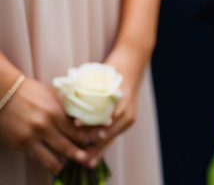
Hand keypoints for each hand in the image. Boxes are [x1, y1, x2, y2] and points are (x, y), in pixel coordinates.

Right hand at [0, 76, 92, 173]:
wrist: (6, 94)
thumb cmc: (32, 91)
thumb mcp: (54, 94)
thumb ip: (67, 105)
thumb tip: (85, 112)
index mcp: (55, 112)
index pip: (76, 129)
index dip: (89, 136)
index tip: (101, 138)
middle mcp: (44, 126)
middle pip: (66, 145)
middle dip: (79, 154)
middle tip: (89, 160)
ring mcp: (30, 137)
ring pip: (49, 157)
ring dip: (60, 164)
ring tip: (66, 167)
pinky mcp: (20, 144)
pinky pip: (35, 155)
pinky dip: (44, 159)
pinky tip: (51, 162)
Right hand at [79, 44, 146, 165]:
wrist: (132, 57)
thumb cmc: (115, 79)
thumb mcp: (106, 102)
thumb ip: (95, 116)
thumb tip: (75, 129)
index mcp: (123, 122)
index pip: (105, 142)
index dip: (93, 153)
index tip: (81, 162)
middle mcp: (127, 119)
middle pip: (106, 140)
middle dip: (91, 151)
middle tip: (77, 161)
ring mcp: (126, 108)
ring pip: (106, 129)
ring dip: (89, 137)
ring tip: (73, 145)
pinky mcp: (122, 97)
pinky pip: (106, 113)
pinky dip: (92, 119)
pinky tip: (78, 124)